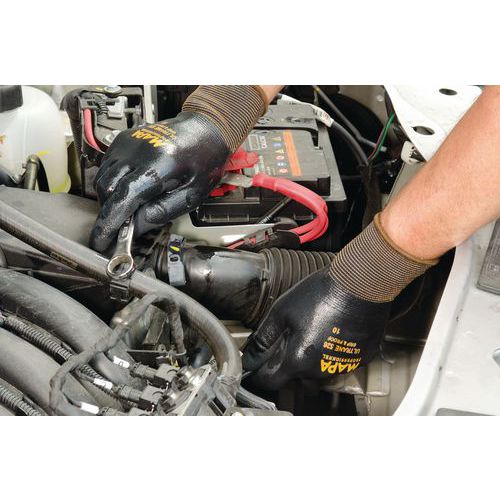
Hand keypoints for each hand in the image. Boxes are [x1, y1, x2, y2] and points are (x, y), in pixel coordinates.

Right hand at [89, 113, 228, 251]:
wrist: (204, 129)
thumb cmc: (204, 159)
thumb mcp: (193, 194)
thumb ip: (164, 211)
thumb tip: (137, 227)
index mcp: (159, 165)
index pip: (123, 198)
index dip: (109, 224)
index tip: (102, 241)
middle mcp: (138, 151)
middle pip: (107, 190)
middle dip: (110, 213)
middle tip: (121, 228)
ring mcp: (127, 144)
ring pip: (103, 178)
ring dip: (110, 199)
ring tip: (129, 208)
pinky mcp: (122, 141)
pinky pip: (107, 167)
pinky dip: (111, 184)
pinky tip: (128, 190)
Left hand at [242, 266, 390, 389]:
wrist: (360, 285)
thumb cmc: (322, 294)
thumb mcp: (281, 312)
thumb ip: (262, 340)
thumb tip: (249, 358)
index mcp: (298, 360)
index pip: (270, 381)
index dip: (260, 371)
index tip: (259, 361)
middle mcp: (320, 370)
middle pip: (294, 375)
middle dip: (287, 359)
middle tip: (291, 332)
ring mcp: (342, 366)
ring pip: (315, 369)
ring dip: (309, 356)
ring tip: (315, 326)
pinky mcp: (359, 359)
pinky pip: (337, 361)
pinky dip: (331, 350)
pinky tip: (332, 329)